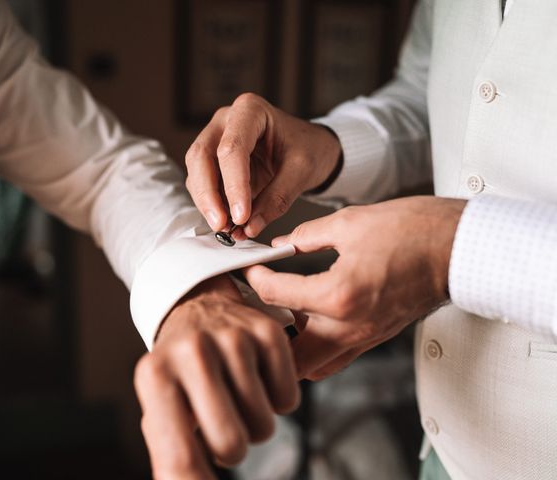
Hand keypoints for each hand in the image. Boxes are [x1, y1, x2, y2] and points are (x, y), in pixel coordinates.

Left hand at [134, 275, 299, 479]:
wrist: (198, 308)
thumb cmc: (180, 370)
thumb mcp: (160, 405)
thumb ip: (172, 451)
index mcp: (155, 376)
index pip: (178, 456)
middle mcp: (191, 351)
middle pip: (230, 446)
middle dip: (231, 448)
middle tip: (220, 422)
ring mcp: (232, 338)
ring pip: (262, 426)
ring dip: (253, 423)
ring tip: (234, 394)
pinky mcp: (267, 331)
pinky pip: (287, 401)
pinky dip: (276, 400)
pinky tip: (256, 377)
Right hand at [185, 93, 341, 237]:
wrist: (310, 147)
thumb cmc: (308, 148)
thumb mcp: (302, 171)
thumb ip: (277, 198)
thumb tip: (250, 227)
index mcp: (250, 110)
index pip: (232, 148)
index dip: (234, 185)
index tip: (241, 216)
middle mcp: (226, 121)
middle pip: (201, 156)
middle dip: (209, 195)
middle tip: (223, 225)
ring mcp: (215, 139)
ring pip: (196, 172)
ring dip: (207, 203)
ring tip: (228, 228)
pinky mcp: (212, 161)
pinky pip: (202, 184)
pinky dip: (211, 205)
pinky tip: (227, 222)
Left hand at [243, 196, 466, 379]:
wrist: (456, 248)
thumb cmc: (413, 232)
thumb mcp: (349, 223)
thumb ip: (306, 235)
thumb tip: (283, 243)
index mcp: (337, 296)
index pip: (274, 295)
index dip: (254, 277)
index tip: (250, 267)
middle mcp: (348, 327)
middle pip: (288, 357)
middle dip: (264, 333)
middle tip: (256, 306)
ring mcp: (363, 337)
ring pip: (312, 365)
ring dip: (290, 346)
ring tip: (281, 314)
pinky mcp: (374, 337)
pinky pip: (336, 356)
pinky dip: (315, 346)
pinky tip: (311, 316)